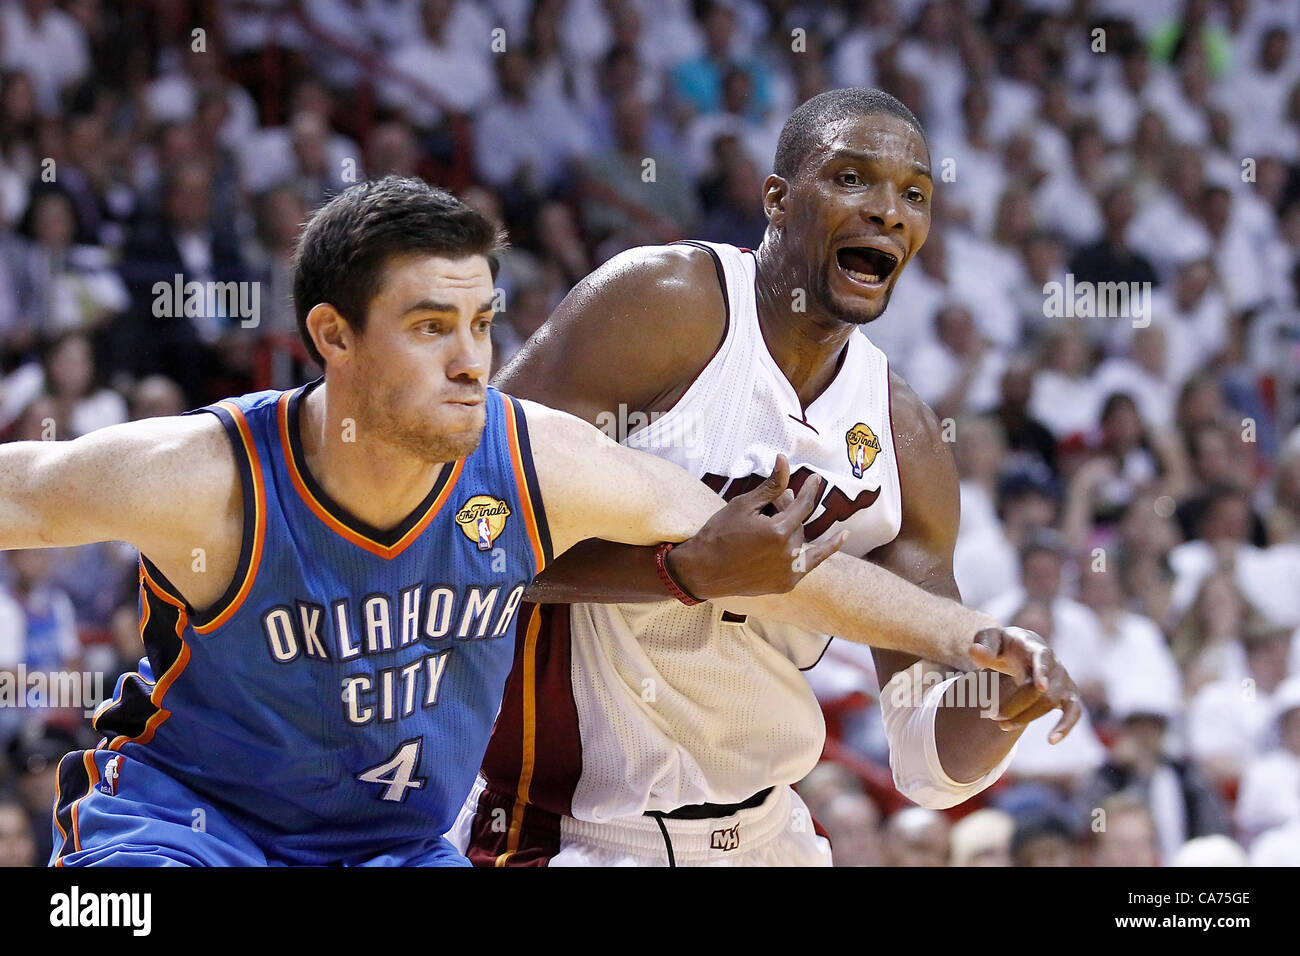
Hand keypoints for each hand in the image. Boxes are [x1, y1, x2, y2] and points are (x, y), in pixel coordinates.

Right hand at [667, 455, 847, 599]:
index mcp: (778, 531)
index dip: (810, 489)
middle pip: (797, 524)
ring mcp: (788, 571)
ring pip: (799, 541)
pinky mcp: (785, 583)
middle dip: (787, 510)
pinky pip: (809, 563)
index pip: (803, 505)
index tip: (816, 478)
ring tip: (776, 521)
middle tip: (772, 503)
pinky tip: (842, 537)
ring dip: (792, 529)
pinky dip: (826, 550)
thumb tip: (784, 460)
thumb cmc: (719, 534)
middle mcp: (787, 553)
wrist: (703, 571)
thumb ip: (770, 486)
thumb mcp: (743, 505)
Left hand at [968, 626, 1081, 744]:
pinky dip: (1065, 727)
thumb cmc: (1002, 644)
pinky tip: (1051, 740)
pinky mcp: (1067, 695)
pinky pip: (1073, 713)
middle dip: (1017, 705)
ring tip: (1002, 725)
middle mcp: (1053, 663)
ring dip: (1027, 716)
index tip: (1041, 687)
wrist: (1020, 649)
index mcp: (1034, 647)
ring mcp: (1062, 680)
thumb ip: (983, 644)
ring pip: (1052, 702)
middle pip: (1043, 689)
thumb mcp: (989, 638)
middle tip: (993, 716)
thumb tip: (974, 652)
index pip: (1042, 658)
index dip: (1043, 671)